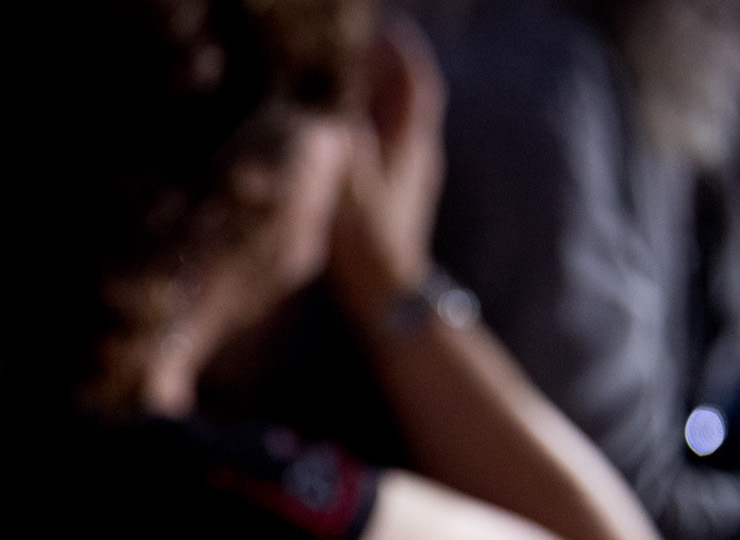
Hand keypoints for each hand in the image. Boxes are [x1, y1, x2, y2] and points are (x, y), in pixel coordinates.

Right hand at [329, 15, 447, 319]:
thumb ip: (341, 145)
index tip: (383, 31)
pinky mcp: (395, 205)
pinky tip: (345, 141)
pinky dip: (370, 135)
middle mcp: (417, 160)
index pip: (414, 87)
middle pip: (408, 104)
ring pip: (398, 129)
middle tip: (361, 51)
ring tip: (350, 87)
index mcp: (410, 148)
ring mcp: (409, 184)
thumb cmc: (369, 244)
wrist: (389, 297)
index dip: (401, 56)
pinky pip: (385, 154)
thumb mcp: (348, 186)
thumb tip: (332, 114)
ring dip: (379, 103)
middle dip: (388, 74)